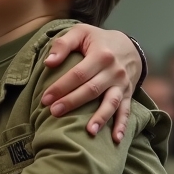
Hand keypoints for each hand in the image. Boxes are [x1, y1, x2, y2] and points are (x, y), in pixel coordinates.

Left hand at [41, 26, 138, 141]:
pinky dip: (122, 126)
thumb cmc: (98, 41)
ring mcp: (122, 84)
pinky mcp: (128, 94)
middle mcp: (114, 71)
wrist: (128, 46)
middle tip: (54, 113)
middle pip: (92, 90)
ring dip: (100, 118)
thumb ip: (63, 44)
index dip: (61, 86)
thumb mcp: (81, 33)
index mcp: (101, 55)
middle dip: (72, 102)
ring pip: (111, 102)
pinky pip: (126, 111)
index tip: (45, 99)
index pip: (78, 74)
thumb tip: (49, 62)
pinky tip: (116, 140)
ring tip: (89, 132)